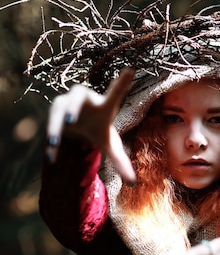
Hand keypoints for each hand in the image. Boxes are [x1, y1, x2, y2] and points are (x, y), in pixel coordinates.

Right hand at [46, 68, 136, 183]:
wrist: (78, 128)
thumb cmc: (98, 131)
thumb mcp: (110, 147)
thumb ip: (121, 163)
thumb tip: (133, 184)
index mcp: (104, 105)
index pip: (115, 93)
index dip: (122, 83)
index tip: (131, 70)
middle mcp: (85, 99)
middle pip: (77, 94)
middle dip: (73, 107)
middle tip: (71, 122)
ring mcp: (68, 102)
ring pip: (59, 107)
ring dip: (56, 124)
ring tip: (54, 142)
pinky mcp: (55, 109)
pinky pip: (51, 122)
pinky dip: (52, 138)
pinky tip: (52, 155)